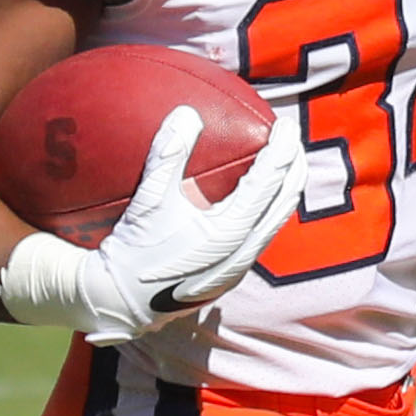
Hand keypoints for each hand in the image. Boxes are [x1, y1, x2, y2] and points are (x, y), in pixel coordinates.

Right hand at [0, 105, 306, 342]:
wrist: (121, 302)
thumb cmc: (134, 250)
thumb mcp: (149, 199)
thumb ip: (169, 155)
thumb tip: (187, 112)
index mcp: (229, 231)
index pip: (270, 180)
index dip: (282, 147)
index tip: (283, 122)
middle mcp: (243, 251)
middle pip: (286, 200)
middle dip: (294, 165)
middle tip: (291, 137)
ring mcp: (240, 266)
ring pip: (277, 220)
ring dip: (284, 189)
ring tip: (282, 162)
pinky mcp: (230, 274)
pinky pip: (261, 234)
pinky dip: (267, 208)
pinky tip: (255, 196)